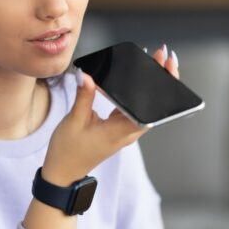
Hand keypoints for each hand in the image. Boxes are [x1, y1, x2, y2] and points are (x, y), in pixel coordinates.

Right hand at [41, 45, 177, 184]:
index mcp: (121, 131)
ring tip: (153, 61)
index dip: (161, 86)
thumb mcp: (74, 121)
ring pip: (144, 106)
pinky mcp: (118, 130)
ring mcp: (124, 131)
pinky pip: (132, 109)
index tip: (166, 68)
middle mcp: (128, 132)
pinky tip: (135, 78)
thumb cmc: (68, 152)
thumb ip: (84, 96)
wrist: (63, 173)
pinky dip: (136, 93)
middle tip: (162, 55)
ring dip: (149, 85)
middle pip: (152, 104)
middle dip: (160, 79)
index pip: (150, 108)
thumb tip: (86, 74)